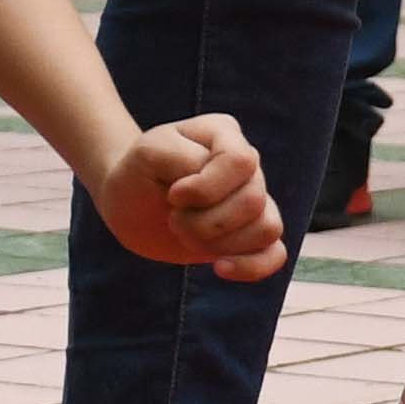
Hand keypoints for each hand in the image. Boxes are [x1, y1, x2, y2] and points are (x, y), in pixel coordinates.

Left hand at [98, 111, 290, 282]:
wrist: (129, 202)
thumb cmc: (138, 173)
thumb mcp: (148, 154)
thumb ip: (182, 159)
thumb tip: (214, 191)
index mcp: (225, 134)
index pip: (240, 163)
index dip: (206, 189)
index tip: (173, 195)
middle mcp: (248, 164)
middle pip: (253, 201)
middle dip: (205, 222)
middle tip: (174, 220)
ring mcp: (254, 199)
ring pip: (266, 228)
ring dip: (219, 243)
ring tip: (187, 235)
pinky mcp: (252, 234)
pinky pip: (276, 254)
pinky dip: (251, 267)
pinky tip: (219, 268)